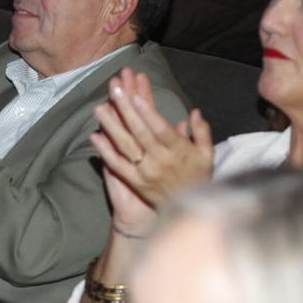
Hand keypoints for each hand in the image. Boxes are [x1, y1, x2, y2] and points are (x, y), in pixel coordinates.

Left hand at [89, 68, 213, 208]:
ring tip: (99, 108)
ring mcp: (145, 172)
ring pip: (125, 145)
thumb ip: (201, 132)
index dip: (147, 111)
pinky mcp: (134, 182)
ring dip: (111, 125)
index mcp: (179, 151)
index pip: (160, 128)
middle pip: (140, 132)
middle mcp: (160, 160)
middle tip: (115, 90)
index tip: (135, 95)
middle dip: (126, 109)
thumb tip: (194, 111)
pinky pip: (117, 165)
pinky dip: (105, 150)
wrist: (188, 213)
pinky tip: (95, 136)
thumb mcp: (207, 155)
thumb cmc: (198, 177)